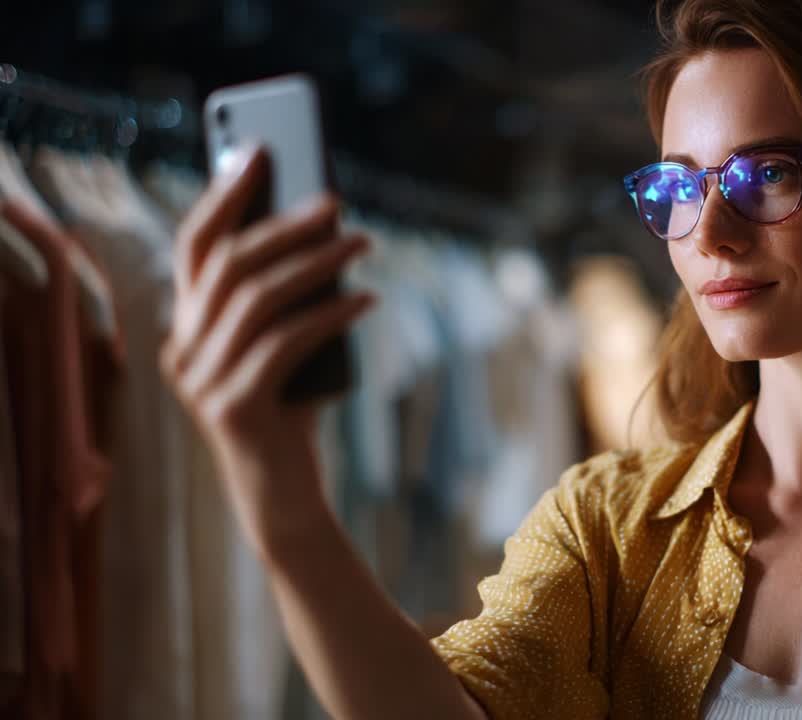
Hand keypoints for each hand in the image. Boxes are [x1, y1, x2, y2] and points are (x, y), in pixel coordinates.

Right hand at [160, 145, 373, 558]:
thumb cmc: (292, 414)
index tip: (260, 151)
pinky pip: (287, 343)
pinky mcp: (234, 409)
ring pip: (259, 299)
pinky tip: (367, 299)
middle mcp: (181, 351)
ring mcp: (201, 382)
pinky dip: (331, 315)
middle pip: (229, 265)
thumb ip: (287, 301)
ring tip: (363, 243)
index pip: (195, 246)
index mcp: (186, 328)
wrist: (284, 500)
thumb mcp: (287, 349)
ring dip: (317, 263)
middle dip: (285, 224)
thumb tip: (328, 230)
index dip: (224, 195)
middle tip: (336, 200)